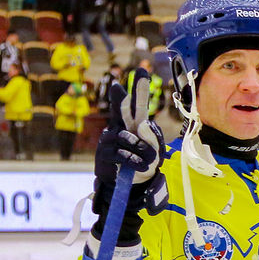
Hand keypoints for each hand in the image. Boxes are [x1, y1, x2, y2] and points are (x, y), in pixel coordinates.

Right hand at [90, 68, 165, 241]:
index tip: (141, 69)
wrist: (127, 189)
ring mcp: (109, 142)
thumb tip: (145, 125)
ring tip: (146, 162)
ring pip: (130, 139)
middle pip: (122, 109)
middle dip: (126, 95)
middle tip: (127, 80)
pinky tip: (140, 168)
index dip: (137, 88)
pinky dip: (136, 162)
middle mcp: (117, 129)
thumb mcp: (153, 153)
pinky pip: (125, 155)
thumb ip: (152, 139)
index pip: (132, 105)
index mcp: (130, 126)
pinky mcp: (105, 157)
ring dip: (144, 152)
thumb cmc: (141, 166)